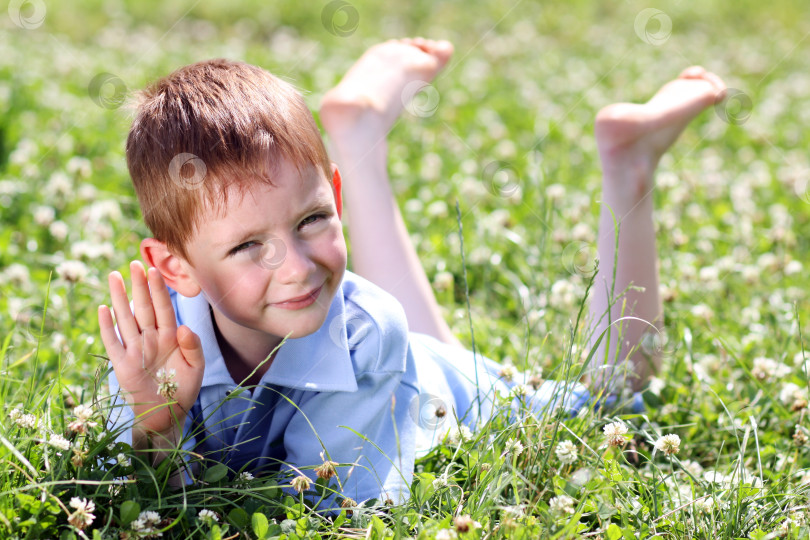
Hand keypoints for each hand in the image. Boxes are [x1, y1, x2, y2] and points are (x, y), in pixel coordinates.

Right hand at [98, 261, 204, 442]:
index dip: (158, 290)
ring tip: (113, 276)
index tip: (153, 270)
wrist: (166, 414)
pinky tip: (103, 309)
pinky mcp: (122, 364)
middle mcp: (151, 339)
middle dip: (139, 285)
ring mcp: (135, 350)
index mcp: (170, 337)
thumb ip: (193, 346)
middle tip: (133, 263)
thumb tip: (184, 328)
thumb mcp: (196, 367)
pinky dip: (107, 327)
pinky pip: (113, 342)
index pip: (164, 308)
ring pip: (126, 318)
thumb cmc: (183, 389)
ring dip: (119, 298)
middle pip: (143, 307)